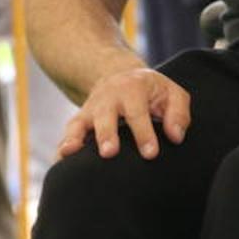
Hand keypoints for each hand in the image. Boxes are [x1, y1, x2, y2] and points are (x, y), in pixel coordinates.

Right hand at [59, 68, 190, 159]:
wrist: (120, 76)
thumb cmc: (152, 92)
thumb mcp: (172, 94)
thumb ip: (178, 113)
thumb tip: (175, 137)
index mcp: (133, 89)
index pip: (138, 113)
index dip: (144, 133)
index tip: (150, 154)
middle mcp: (108, 99)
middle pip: (104, 116)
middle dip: (106, 134)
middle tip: (109, 153)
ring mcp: (91, 110)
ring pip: (80, 124)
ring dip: (75, 138)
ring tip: (69, 153)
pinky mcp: (80, 121)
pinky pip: (69, 134)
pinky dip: (64, 146)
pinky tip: (60, 162)